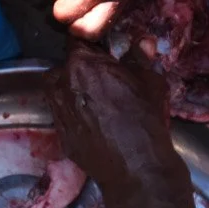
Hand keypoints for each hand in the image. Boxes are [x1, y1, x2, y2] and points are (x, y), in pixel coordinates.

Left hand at [45, 44, 181, 192]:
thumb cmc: (144, 119)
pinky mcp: (60, 134)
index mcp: (81, 64)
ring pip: (59, 91)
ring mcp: (58, 111)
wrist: (136, 167)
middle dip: (79, 69)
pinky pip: (63, 115)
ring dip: (73, 90)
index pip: (76, 40)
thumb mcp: (150, 81)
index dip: (91, 44)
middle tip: (102, 78)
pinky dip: (75, 114)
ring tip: (97, 100)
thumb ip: (139, 57)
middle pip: (64, 67)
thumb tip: (142, 42)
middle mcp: (62, 85)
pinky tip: (95, 121)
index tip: (102, 50)